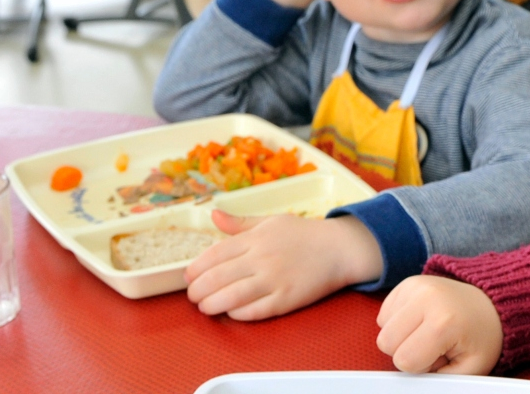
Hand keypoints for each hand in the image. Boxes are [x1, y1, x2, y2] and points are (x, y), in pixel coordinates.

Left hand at [182, 211, 382, 320]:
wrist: (340, 248)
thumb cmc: (305, 234)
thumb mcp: (271, 221)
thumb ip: (240, 223)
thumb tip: (213, 215)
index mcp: (255, 238)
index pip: (214, 254)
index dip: (196, 268)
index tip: (189, 277)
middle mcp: (261, 258)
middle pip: (217, 278)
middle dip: (198, 290)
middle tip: (193, 296)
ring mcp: (274, 280)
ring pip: (231, 297)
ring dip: (212, 305)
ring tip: (205, 308)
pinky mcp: (286, 299)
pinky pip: (254, 310)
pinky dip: (237, 313)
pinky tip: (230, 312)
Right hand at [376, 275, 503, 374]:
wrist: (491, 307)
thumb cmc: (480, 340)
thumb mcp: (470, 369)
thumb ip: (440, 382)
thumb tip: (414, 385)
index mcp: (443, 323)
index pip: (404, 361)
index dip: (420, 366)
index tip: (440, 355)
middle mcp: (426, 298)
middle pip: (386, 342)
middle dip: (406, 351)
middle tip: (432, 345)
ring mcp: (415, 286)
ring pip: (382, 328)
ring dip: (401, 336)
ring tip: (428, 331)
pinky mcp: (408, 283)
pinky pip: (384, 313)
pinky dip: (398, 321)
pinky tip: (421, 320)